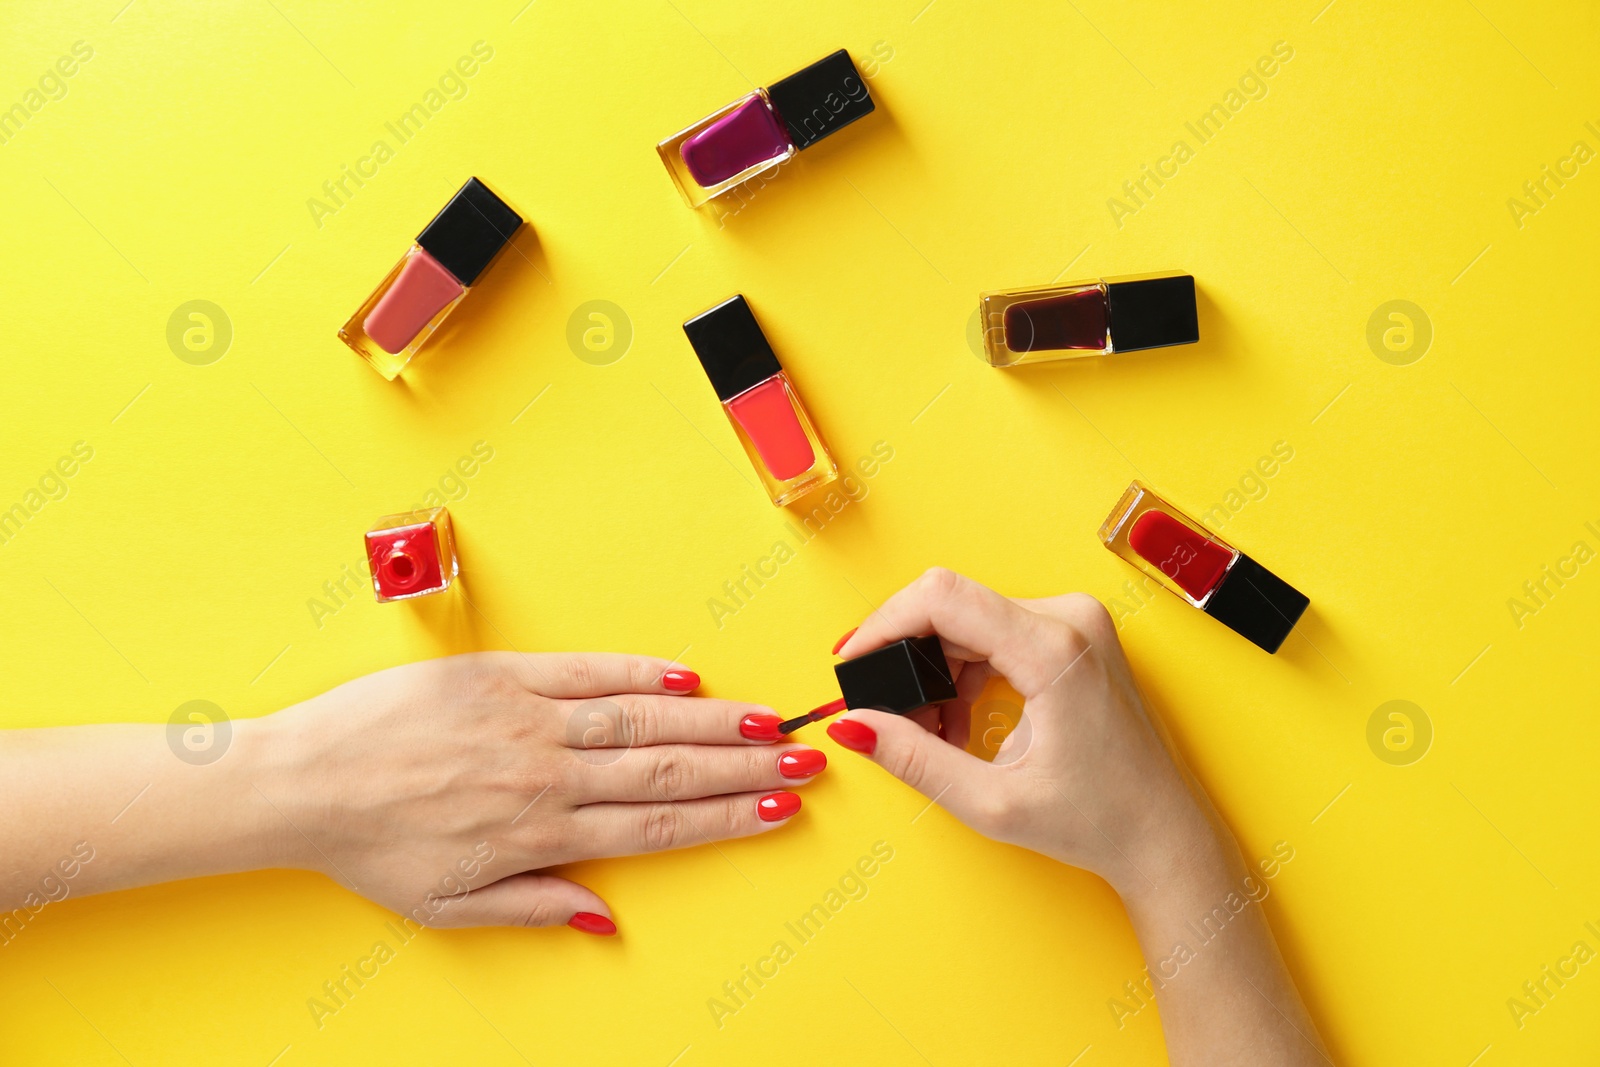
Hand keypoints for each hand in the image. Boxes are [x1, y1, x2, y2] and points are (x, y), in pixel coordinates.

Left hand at [250, 652, 821, 931]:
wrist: (303, 782)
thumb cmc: (371, 846)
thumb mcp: (450, 906)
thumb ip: (535, 907)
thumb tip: (605, 915)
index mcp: (540, 831)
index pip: (660, 822)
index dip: (729, 816)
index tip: (779, 810)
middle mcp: (546, 772)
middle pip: (669, 767)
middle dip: (745, 765)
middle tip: (803, 759)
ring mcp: (526, 717)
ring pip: (640, 717)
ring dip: (712, 719)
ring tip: (768, 719)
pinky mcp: (499, 674)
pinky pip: (584, 669)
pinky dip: (639, 671)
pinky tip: (685, 675)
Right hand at [826, 570, 1329, 1064]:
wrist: (1163, 833)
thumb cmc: (1098, 821)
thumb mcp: (991, 803)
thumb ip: (914, 758)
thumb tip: (853, 726)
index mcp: (1054, 650)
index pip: (941, 598)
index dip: (883, 624)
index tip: (853, 663)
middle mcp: (1070, 619)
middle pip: (951, 608)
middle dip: (907, 661)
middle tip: (893, 722)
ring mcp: (1076, 621)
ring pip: (968, 620)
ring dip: (934, 671)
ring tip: (934, 735)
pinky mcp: (1074, 633)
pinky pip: (994, 632)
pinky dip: (963, 672)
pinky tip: (959, 721)